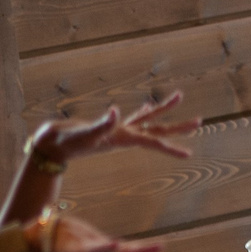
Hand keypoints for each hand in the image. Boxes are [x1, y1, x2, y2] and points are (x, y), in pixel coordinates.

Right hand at [28, 91, 198, 167]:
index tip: (189, 154)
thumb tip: (116, 111)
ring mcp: (117, 132)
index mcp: (121, 139)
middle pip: (156, 132)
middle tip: (200, 121)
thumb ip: (102, 124)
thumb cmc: (65, 141)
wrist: (50, 146)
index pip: (152, 143)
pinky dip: (143, 112)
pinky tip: (149, 106)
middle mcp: (123, 137)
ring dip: (163, 112)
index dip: (170, 147)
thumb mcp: (84, 133)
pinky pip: (132, 119)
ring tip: (179, 97)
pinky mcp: (109, 127)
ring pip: (146, 122)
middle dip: (178, 127)